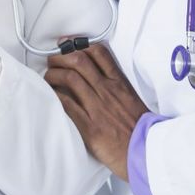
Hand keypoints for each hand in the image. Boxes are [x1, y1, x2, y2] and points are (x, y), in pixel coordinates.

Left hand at [44, 44, 148, 180]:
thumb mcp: (131, 98)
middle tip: (52, 61)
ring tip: (48, 78)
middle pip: (79, 61)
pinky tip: (49, 95)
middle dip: (60, 57)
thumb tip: (96, 77)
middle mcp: (107, 90)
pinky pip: (67, 104)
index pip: (98, 53)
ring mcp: (97, 107)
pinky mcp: (89, 126)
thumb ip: (115, 86)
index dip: (79, 44)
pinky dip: (54, 96)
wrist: (146, 150)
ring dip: (53, 75)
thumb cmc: (139, 127)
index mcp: (119, 83)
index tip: (67, 45)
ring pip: (69, 79)